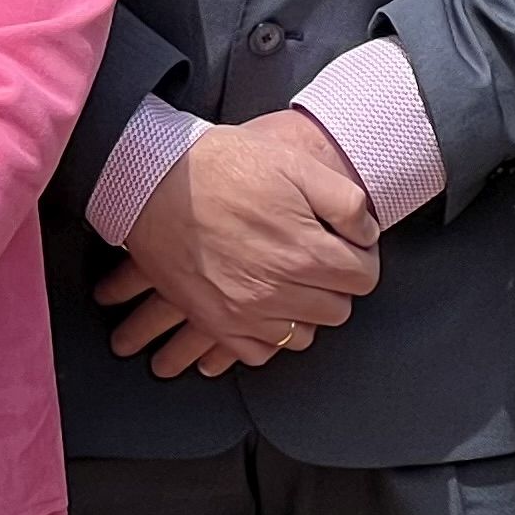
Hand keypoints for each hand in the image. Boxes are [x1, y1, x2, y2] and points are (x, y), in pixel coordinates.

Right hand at [98, 111, 376, 376]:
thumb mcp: (292, 163)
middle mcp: (278, 290)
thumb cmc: (218, 165)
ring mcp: (244, 311)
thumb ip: (346, 202)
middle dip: (330, 283)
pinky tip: (257, 304)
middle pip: (337, 309)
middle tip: (306, 255)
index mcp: (305, 253)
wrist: (148, 176)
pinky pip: (260, 352)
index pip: (364, 278)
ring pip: (303, 335)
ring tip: (280, 277)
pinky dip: (264, 334)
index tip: (338, 242)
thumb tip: (367, 235)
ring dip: (300, 310)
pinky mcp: (213, 321)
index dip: (356, 256)